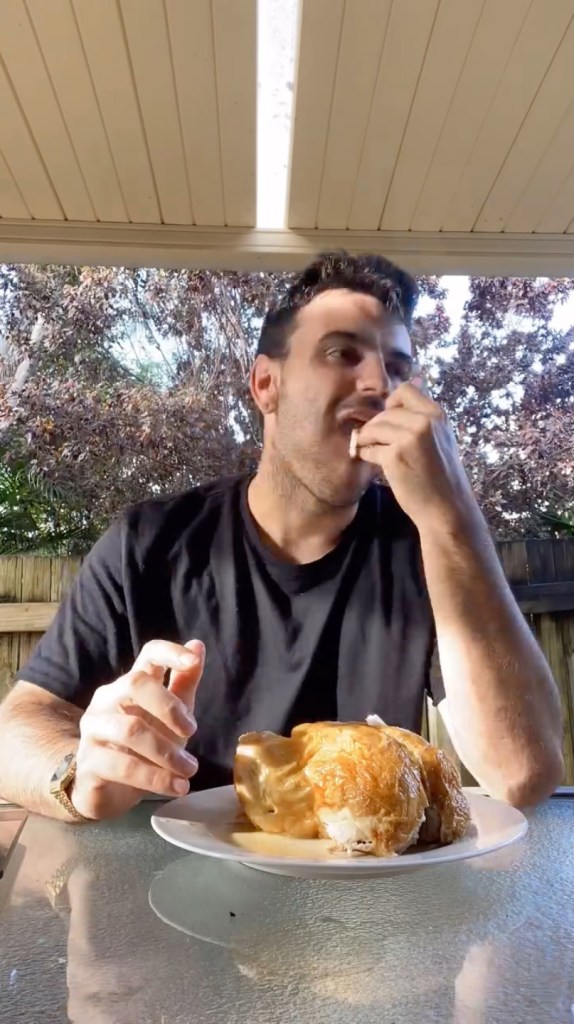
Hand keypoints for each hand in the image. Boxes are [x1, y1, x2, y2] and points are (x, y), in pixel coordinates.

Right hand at [71, 639, 204, 820]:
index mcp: (131, 684)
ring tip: (189, 770)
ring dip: (167, 753)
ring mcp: (94, 730)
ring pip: (130, 730)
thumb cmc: (143, 748)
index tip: (193, 661)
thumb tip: (197, 645)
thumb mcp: (171, 717)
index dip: (170, 653)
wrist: (107, 791)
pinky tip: (176, 786)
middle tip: (192, 731)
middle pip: (136, 683)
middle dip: (169, 707)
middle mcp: (108, 699)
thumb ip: (183, 684)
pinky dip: (155, 778)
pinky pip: (123, 766)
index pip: (148, 654)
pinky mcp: (89, 762)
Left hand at [354, 381, 474, 531]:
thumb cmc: (441, 476)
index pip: (405, 389)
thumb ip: (424, 417)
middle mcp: (424, 422)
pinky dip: (366, 455)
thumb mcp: (441, 438)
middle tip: (376, 442)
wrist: (446, 507)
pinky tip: (374, 463)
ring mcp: (409, 438)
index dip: (391, 403)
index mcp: (437, 415)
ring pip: (374, 428)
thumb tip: (408, 385)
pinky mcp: (394, 456)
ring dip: (368, 439)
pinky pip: (369, 448)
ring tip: (372, 451)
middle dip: (376, 426)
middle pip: (385, 412)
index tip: (390, 420)